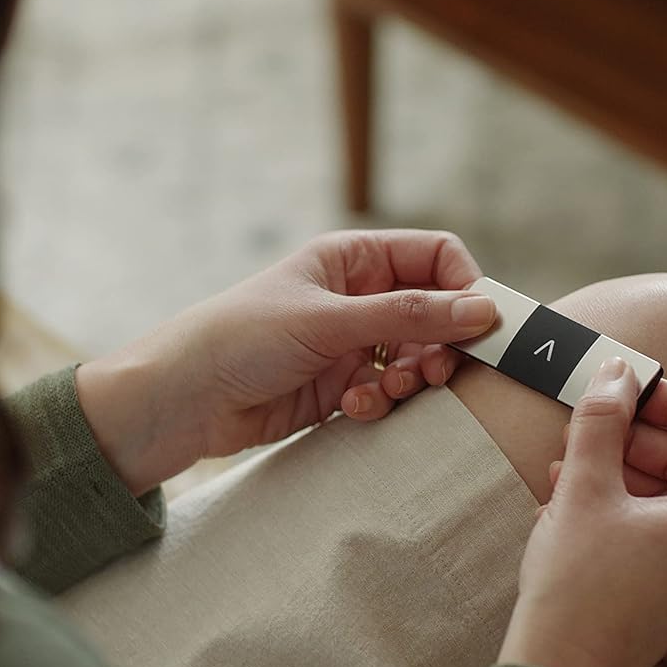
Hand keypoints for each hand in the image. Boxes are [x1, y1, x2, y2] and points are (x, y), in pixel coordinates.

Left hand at [74, 229, 497, 493]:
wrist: (183, 400)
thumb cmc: (240, 337)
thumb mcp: (328, 320)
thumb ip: (408, 317)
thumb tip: (483, 311)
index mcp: (355, 259)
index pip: (437, 258)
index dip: (465, 288)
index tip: (481, 327)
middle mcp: (359, 297)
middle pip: (437, 314)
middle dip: (442, 345)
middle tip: (436, 373)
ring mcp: (352, 344)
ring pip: (417, 358)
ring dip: (412, 379)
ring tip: (385, 391)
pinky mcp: (342, 389)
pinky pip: (388, 393)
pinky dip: (381, 403)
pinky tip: (353, 409)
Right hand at [498, 358, 666, 666]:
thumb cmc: (577, 588)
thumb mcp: (584, 487)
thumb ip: (603, 419)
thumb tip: (616, 372)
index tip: (628, 391)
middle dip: (636, 435)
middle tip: (586, 426)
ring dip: (619, 467)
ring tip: (565, 467)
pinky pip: (661, 523)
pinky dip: (621, 502)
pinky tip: (569, 499)